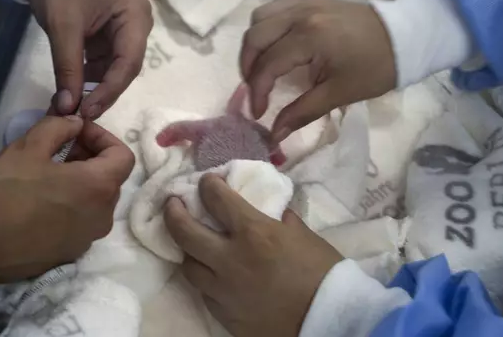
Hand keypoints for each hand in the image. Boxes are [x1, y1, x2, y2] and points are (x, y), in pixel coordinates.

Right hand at [0, 116, 134, 285]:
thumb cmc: (2, 192)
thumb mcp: (28, 147)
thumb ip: (59, 128)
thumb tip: (76, 124)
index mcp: (99, 187)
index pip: (123, 156)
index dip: (102, 138)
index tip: (75, 133)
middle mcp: (103, 216)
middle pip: (111, 179)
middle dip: (91, 158)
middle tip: (59, 149)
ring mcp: (88, 239)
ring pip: (96, 202)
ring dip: (81, 182)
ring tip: (47, 174)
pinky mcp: (70, 254)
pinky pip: (81, 223)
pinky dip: (71, 206)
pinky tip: (40, 202)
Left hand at [21, 0, 152, 117]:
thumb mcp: (62, 27)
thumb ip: (67, 68)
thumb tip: (67, 108)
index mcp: (135, 16)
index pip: (129, 62)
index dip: (110, 90)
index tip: (88, 111)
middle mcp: (137, 27)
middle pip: (124, 70)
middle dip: (102, 94)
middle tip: (80, 116)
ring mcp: (125, 36)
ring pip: (114, 73)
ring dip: (94, 91)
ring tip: (72, 109)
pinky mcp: (110, 42)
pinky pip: (103, 68)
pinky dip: (88, 82)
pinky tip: (72, 94)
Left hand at [164, 174, 342, 336]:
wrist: (329, 322)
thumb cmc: (323, 273)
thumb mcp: (304, 234)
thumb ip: (279, 219)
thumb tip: (269, 212)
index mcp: (253, 232)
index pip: (216, 198)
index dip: (208, 185)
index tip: (207, 181)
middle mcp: (229, 259)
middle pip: (184, 231)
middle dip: (173, 211)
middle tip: (172, 203)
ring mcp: (223, 290)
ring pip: (187, 265)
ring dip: (188, 250)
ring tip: (191, 244)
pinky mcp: (223, 314)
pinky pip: (204, 292)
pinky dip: (206, 280)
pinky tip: (212, 276)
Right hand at [240, 0, 396, 142]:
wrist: (404, 37)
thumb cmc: (375, 69)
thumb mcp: (339, 94)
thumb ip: (301, 112)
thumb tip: (274, 135)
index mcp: (309, 37)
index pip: (268, 65)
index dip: (257, 92)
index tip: (259, 114)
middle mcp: (300, 14)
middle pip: (255, 38)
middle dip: (248, 68)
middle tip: (255, 92)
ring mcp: (304, 3)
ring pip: (260, 18)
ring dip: (254, 44)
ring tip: (261, 67)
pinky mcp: (310, 0)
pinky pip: (275, 7)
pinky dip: (267, 26)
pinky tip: (274, 44)